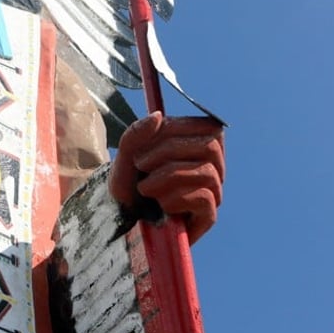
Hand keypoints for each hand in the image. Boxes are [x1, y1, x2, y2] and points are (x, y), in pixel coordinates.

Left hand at [109, 112, 224, 244]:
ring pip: (206, 172)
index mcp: (198, 145)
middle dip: (168, 151)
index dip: (175, 128)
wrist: (121, 216)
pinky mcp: (208, 215)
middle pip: (210, 146)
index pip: (206, 126)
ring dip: (168, 177)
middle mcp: (212, 166)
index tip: (144, 142)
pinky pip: (204, 198)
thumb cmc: (129, 180)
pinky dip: (176, 198)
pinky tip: (161, 204)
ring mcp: (213, 191)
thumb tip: (158, 116)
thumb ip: (137, 133)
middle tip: (140, 163)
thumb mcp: (127, 154)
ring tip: (145, 187)